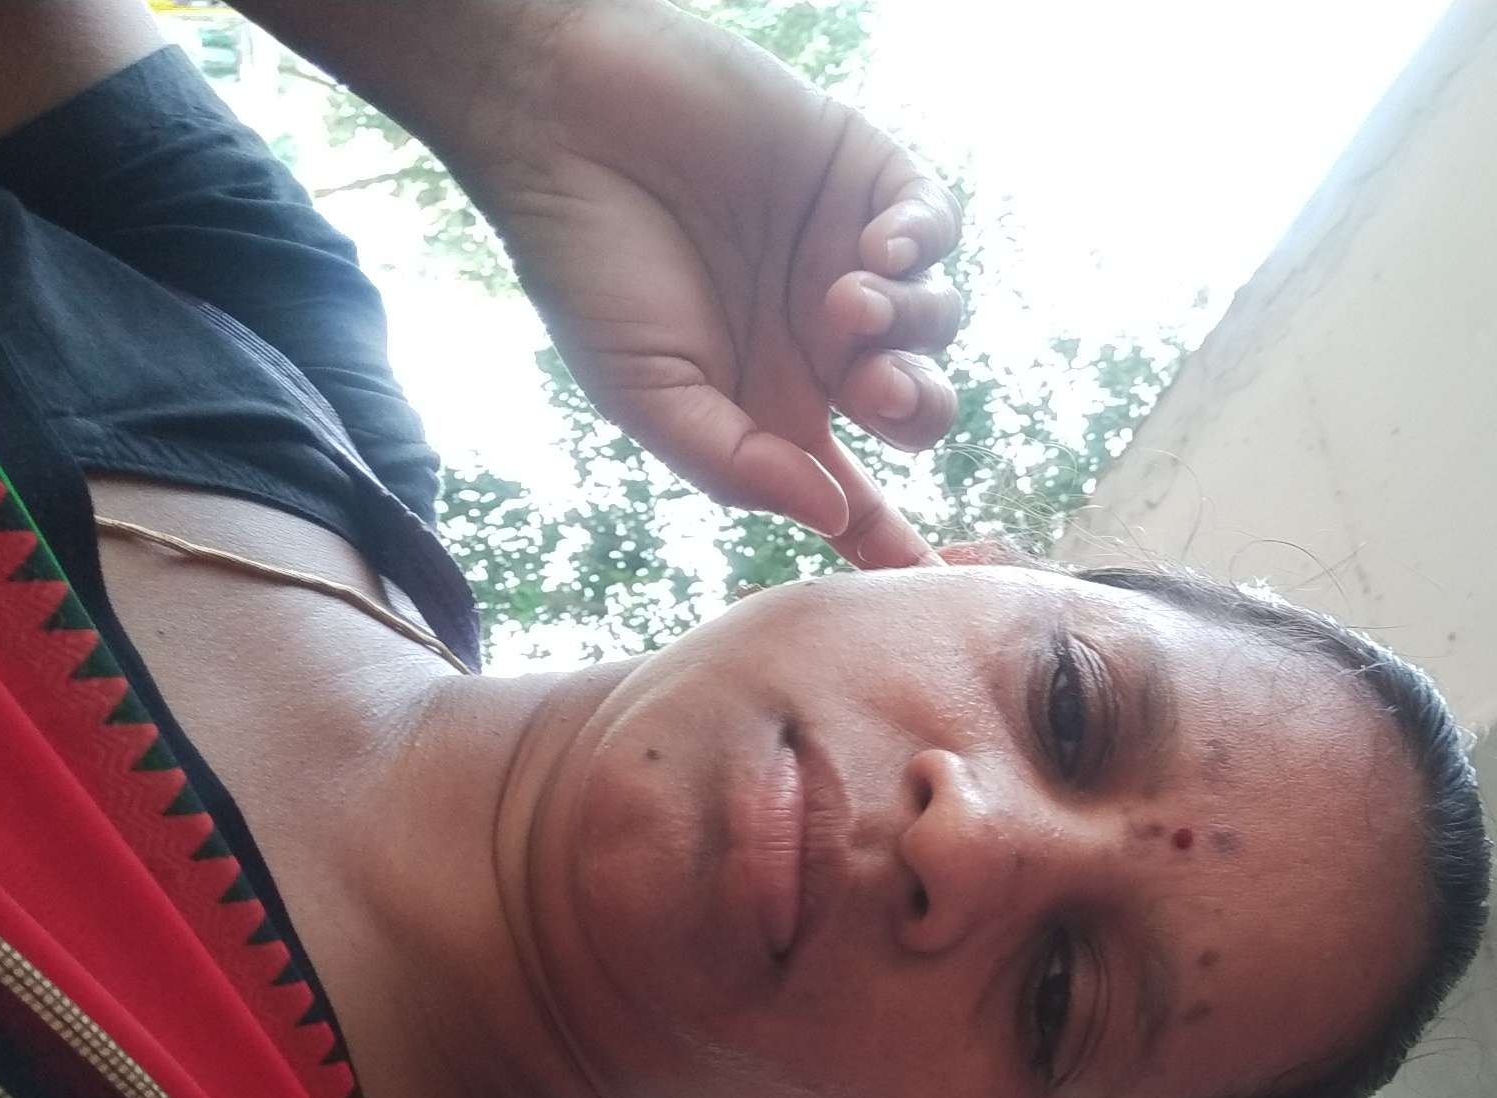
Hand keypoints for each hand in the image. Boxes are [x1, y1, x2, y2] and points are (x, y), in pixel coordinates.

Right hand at [443, 0, 963, 568]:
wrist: (558, 120)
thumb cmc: (586, 264)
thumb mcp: (646, 395)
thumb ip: (737, 465)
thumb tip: (830, 515)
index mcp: (775, 406)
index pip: (855, 490)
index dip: (894, 537)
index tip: (930, 578)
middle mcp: (822, 343)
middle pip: (919, 408)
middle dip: (918, 412)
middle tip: (876, 391)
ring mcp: (847, 256)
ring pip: (937, 320)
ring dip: (909, 325)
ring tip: (842, 302)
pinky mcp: (863, 175)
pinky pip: (937, 226)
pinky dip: (924, 244)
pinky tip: (879, 247)